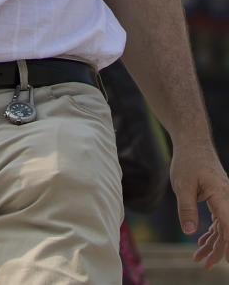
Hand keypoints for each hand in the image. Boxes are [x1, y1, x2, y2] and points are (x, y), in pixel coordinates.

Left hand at [170, 141, 228, 266]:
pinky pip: (219, 219)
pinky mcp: (218, 197)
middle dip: (218, 250)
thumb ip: (187, 208)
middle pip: (227, 229)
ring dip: (213, 243)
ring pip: (223, 226)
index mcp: (221, 195)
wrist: (192, 141)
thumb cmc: (188, 160)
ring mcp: (224, 198)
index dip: (228, 245)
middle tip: (205, 265)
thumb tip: (190, 232)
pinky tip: (202, 243)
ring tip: (200, 259)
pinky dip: (211, 232)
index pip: (228, 225)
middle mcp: (227, 198)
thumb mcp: (182, 185)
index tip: (226, 260)